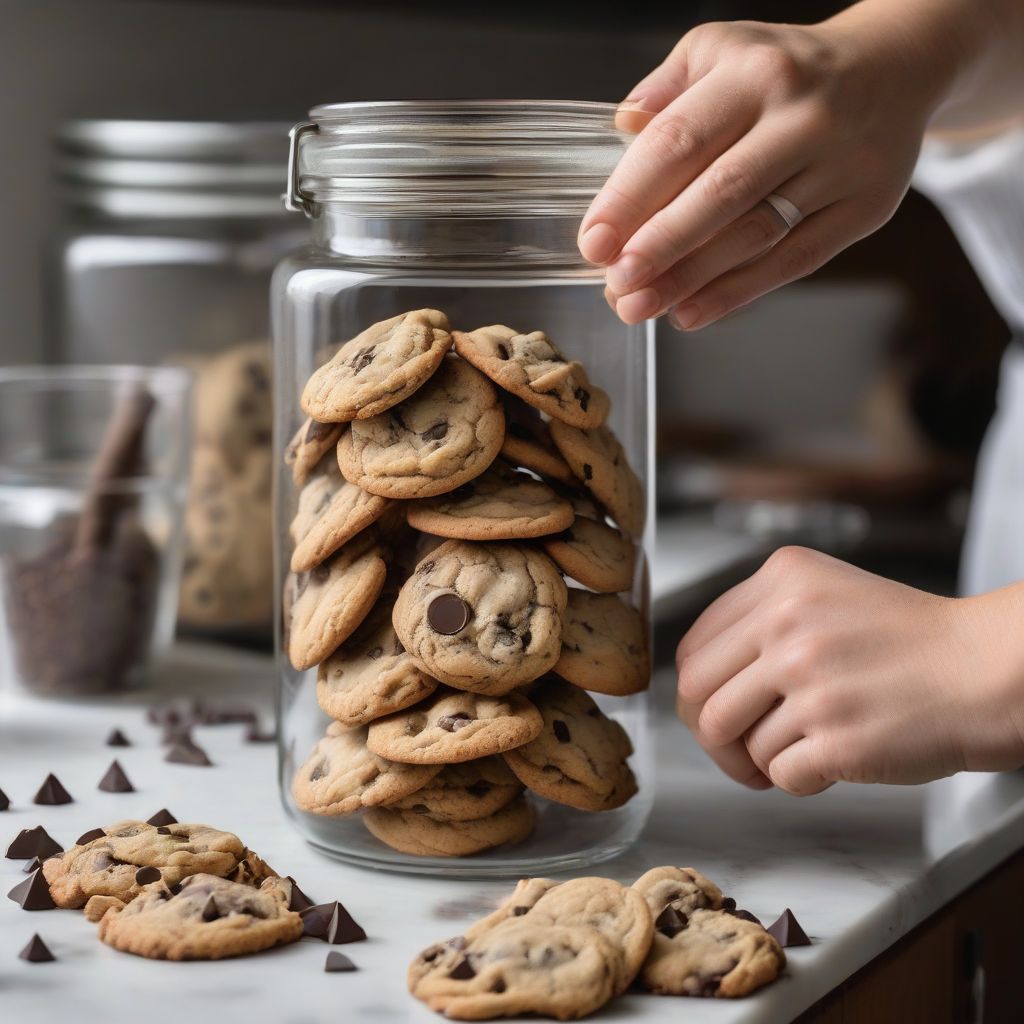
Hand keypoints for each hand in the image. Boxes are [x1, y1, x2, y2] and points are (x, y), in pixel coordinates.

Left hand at [581, 9, 959, 329]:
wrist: (896, 66)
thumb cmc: (787, 68)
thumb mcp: (723, 49)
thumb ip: (668, 89)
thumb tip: (623, 127)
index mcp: (754, 74)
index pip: (679, 141)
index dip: (630, 197)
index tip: (594, 241)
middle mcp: (802, 117)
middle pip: (719, 193)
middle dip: (659, 247)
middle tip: (616, 285)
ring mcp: (841, 165)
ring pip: (757, 234)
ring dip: (691, 279)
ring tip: (641, 306)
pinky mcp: (866, 207)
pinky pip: (795, 259)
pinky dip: (738, 292)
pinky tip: (691, 312)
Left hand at [676, 546, 1023, 794]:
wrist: (986, 670)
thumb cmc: (912, 641)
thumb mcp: (827, 594)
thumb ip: (762, 621)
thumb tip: (701, 682)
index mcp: (782, 580)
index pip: (693, 647)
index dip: (698, 690)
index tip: (714, 708)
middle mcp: (789, 625)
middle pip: (697, 695)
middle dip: (712, 734)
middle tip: (738, 748)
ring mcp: (811, 681)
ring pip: (734, 739)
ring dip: (757, 760)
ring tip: (795, 752)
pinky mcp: (836, 737)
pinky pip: (778, 774)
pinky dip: (797, 779)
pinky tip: (828, 760)